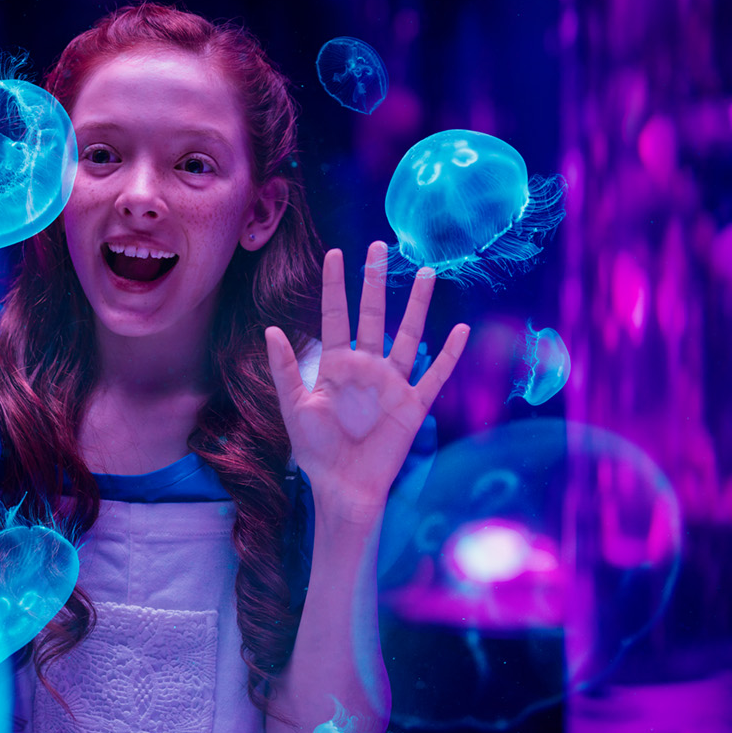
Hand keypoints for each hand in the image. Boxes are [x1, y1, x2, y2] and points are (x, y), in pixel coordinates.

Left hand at [265, 242, 468, 526]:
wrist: (344, 486)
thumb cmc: (317, 451)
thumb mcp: (294, 407)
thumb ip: (285, 369)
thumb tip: (271, 329)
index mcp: (337, 365)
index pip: (336, 316)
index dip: (335, 286)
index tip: (334, 253)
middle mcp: (367, 367)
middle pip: (374, 315)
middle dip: (375, 281)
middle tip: (378, 246)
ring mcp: (393, 384)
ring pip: (408, 334)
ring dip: (416, 305)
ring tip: (424, 273)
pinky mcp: (413, 405)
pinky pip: (435, 375)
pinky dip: (449, 355)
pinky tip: (461, 331)